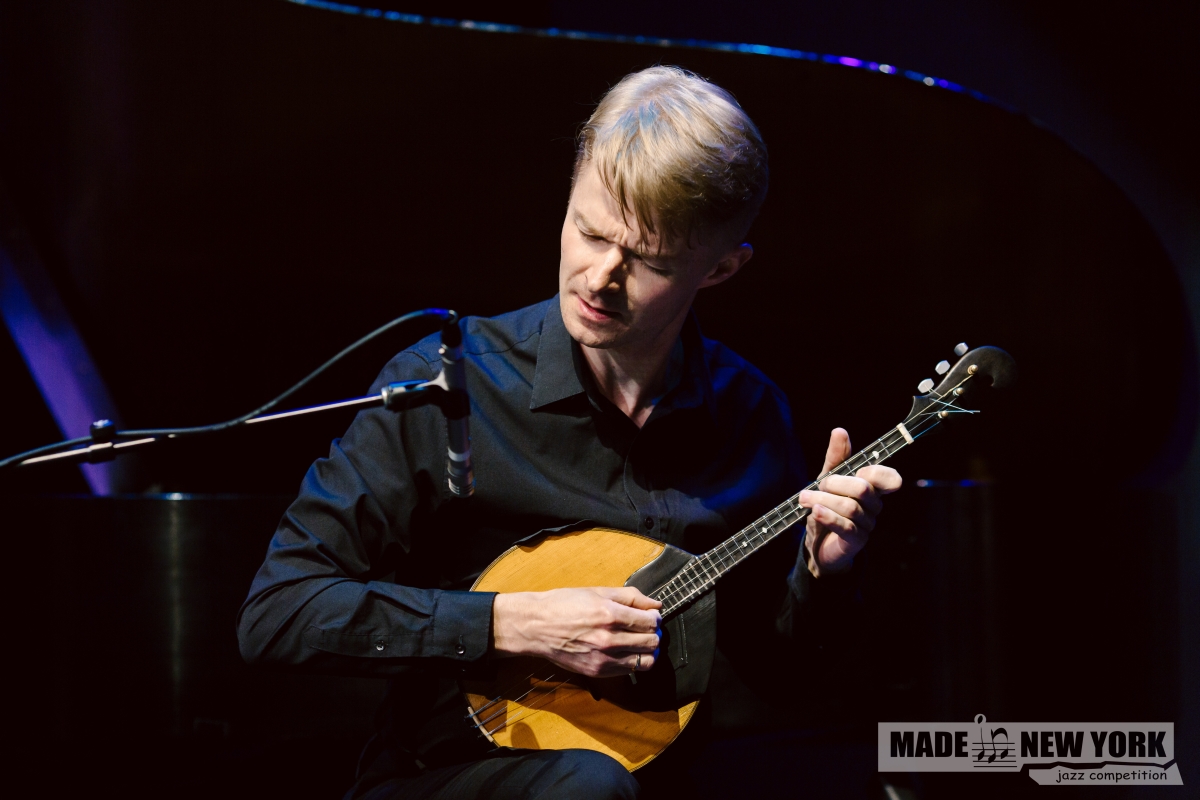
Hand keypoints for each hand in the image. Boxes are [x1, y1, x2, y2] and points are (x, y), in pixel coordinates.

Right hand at [492, 586, 661, 677]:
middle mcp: (609, 639)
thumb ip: (630, 597)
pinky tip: (625, 650)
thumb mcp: (597, 592)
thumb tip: (655, 605)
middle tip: (645, 628)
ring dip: (648, 650)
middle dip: (653, 633)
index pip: (650, 622)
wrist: (535, 626)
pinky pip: (629, 670)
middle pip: (652, 642)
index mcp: (610, 615)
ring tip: (638, 641)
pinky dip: (633, 661)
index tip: (649, 615)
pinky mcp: (597, 672)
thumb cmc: (563, 604)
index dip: (654, 618)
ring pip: (646, 661)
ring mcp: (603, 659)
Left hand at [799, 427, 901, 575]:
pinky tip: (814, 511)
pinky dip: (827, 516)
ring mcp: (867, 524)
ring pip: (850, 507)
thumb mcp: (828, 480)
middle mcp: (874, 506)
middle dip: (834, 484)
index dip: (876, 472)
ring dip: (823, 500)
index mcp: (872, 488)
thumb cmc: (827, 508)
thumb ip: (836, 458)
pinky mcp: (856, 541)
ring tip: (804, 498)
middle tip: (817, 485)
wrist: (818, 544)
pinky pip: (845, 526)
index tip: (855, 469)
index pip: (889, 477)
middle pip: (862, 488)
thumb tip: (840, 431)